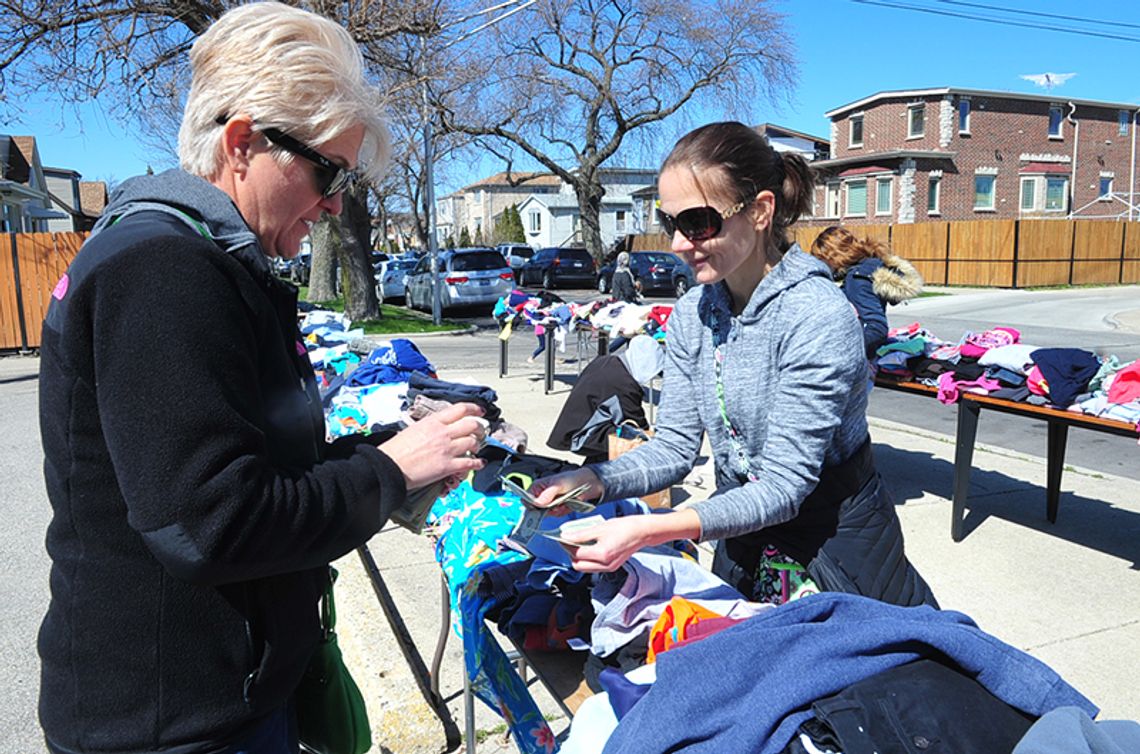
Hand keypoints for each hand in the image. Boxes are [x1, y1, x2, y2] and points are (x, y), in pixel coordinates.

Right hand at [379, 402, 485, 489]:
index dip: (474, 408)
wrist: (388, 466)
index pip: (460, 409)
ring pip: (473, 442)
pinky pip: (469, 463)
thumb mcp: (413, 429)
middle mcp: (443, 433)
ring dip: (477, 445)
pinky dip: (477, 463)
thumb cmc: (395, 450)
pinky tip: (478, 463)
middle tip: (480, 432)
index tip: (480, 411)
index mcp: (433, 422)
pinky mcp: (447, 466)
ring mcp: (447, 449)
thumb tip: (437, 428)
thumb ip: (429, 427)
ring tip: (475, 448)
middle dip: (480, 428)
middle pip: (472, 425)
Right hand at [529, 467, 603, 514]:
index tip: (540, 506)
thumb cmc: (571, 479)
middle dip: (546, 509)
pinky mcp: (555, 510)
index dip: (531, 504)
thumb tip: (538, 502)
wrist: (586, 484)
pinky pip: (555, 515)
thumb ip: (548, 493)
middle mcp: (540, 496)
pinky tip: (567, 504)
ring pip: (546, 514)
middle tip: (557, 503)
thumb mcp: (559, 484)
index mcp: (537, 486)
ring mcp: (548, 504)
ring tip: (564, 501)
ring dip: (556, 509)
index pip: (526, 499)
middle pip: (534, 509)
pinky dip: (562, 511)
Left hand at [568, 508, 701, 572]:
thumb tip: (565, 536)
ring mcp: (609, 567)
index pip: (576, 553)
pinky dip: (588, 559)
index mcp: (602, 554)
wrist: (642, 532)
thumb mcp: (600, 527)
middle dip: (571, 554)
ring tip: (580, 543)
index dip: (567, 545)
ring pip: (585, 568)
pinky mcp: (612, 567)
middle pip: (578, 565)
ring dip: (579, 557)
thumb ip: (581, 534)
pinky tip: (590, 547)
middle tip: (569, 541)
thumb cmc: (625, 527)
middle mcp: (605, 564)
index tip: (563, 537)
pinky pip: (594, 567)